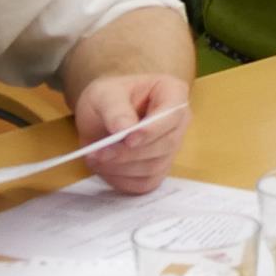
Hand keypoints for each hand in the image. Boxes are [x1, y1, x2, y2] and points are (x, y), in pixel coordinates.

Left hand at [74, 75, 189, 194]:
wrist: (99, 116)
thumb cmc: (106, 98)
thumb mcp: (103, 94)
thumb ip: (114, 109)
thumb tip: (125, 129)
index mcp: (173, 92)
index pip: (173, 113)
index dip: (152, 129)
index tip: (127, 139)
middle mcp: (179, 121)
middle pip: (166, 144)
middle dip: (130, 153)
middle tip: (99, 152)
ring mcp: (171, 148)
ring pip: (155, 167)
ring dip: (122, 167)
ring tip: (96, 157)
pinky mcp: (158, 170)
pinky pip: (146, 183)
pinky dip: (122, 180)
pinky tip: (105, 167)